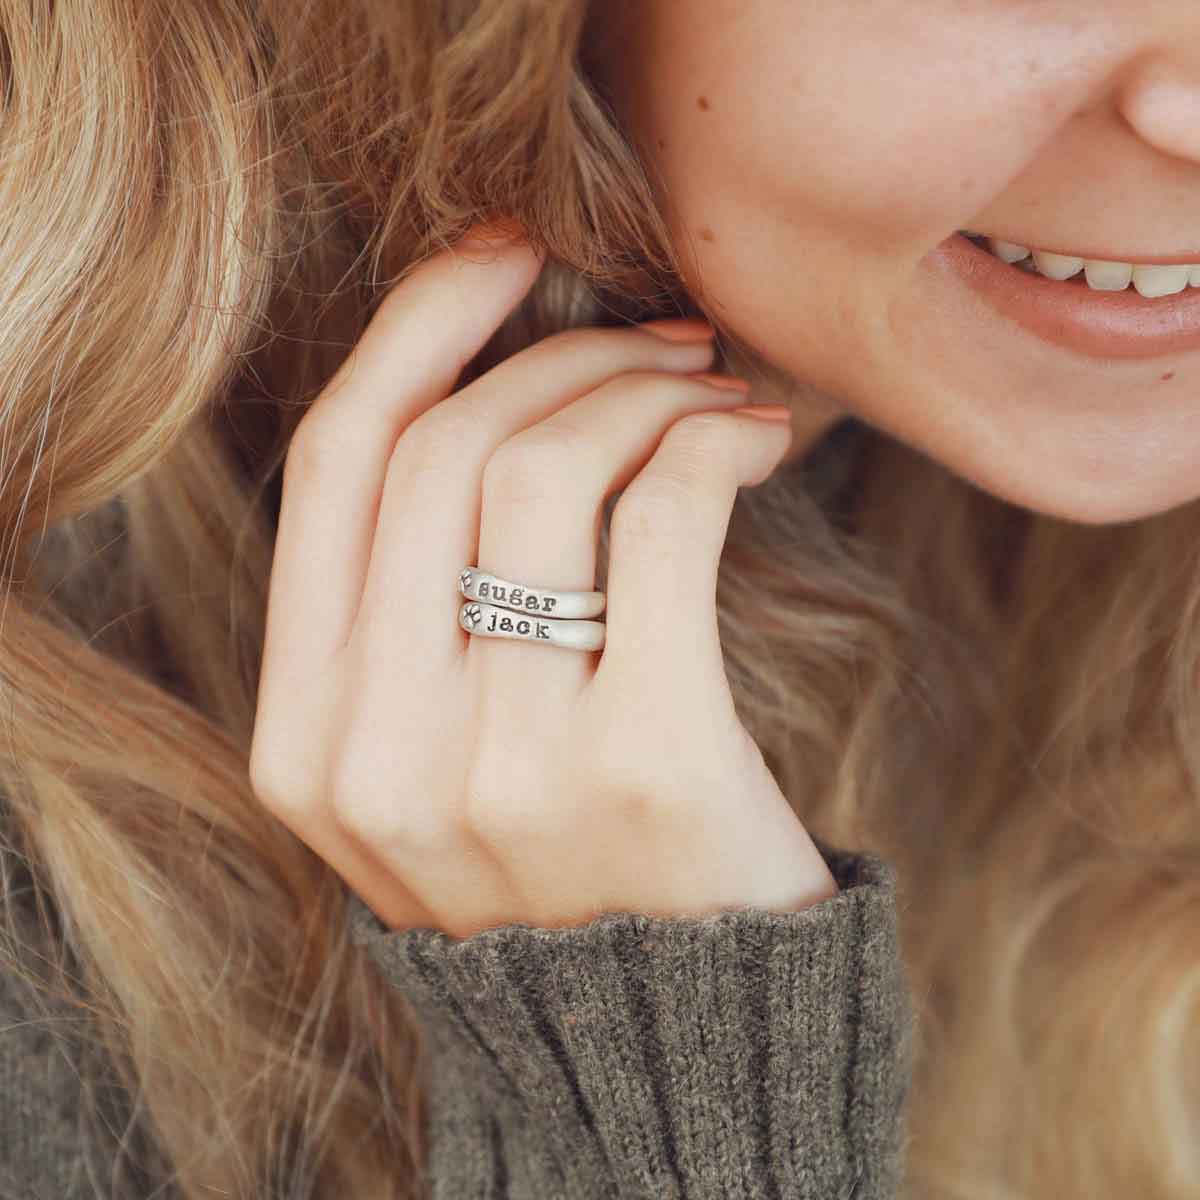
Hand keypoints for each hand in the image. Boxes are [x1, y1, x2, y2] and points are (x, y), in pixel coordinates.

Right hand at [249, 223, 838, 938]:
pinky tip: (755, 439)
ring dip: (643, 389)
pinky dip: (712, 441)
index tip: (504, 254)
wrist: (674, 1036)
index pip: (334, 467)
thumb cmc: (570, 866)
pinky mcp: (642, 759)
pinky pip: (660, 516)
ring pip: (546, 463)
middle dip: (558, 352)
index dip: (415, 328)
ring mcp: (502, 764)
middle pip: (442, 446)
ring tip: (714, 390)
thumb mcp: (439, 762)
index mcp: (309, 742)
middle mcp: (379, 754)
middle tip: (655, 337)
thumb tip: (490, 387)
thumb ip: (416, 614)